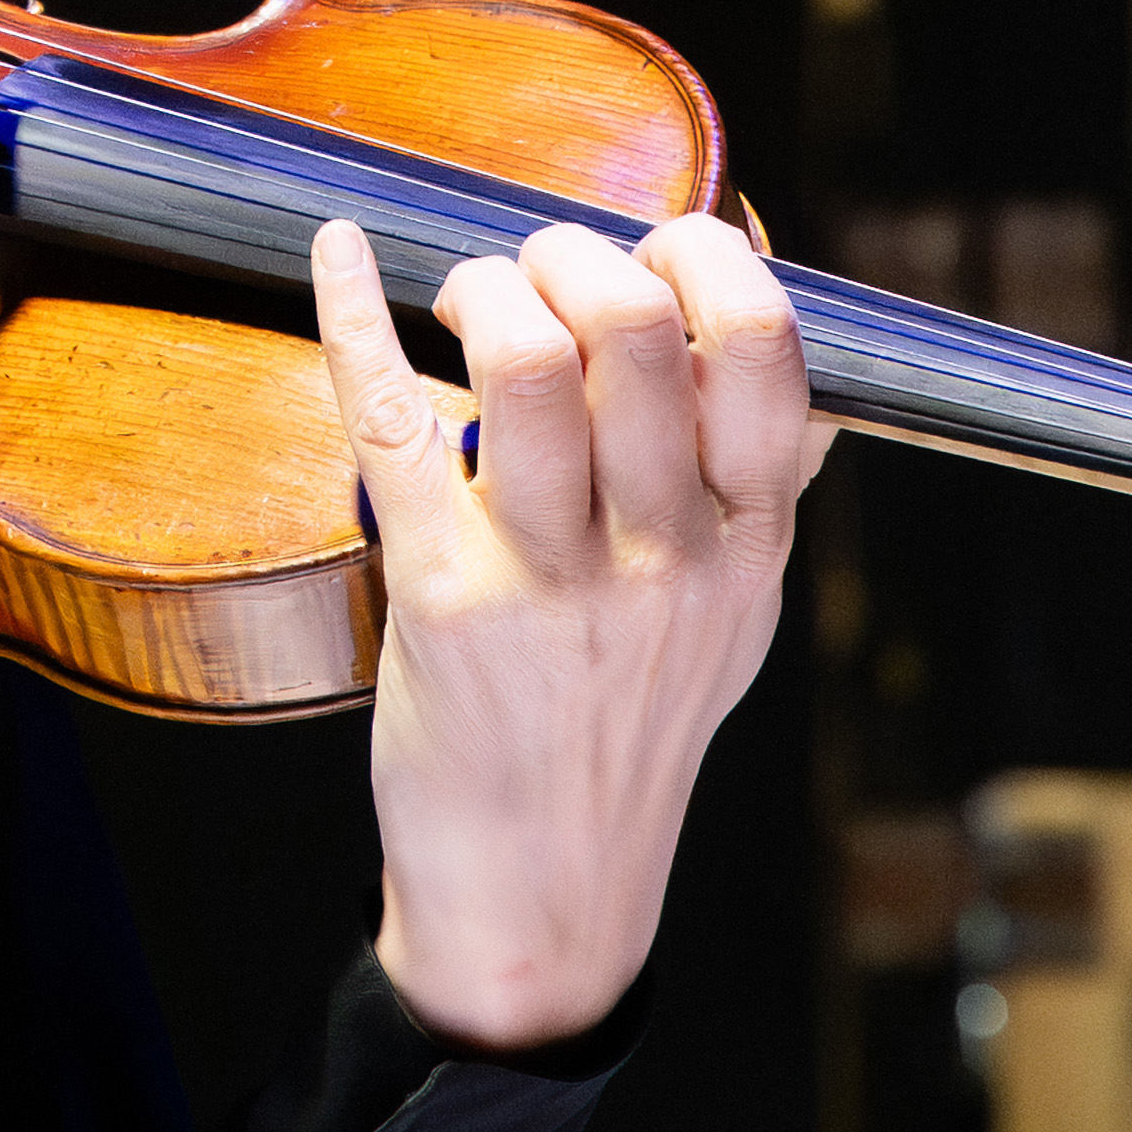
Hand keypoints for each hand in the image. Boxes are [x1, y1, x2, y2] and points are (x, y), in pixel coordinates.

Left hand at [315, 205, 822, 1056]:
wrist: (542, 886)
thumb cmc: (621, 728)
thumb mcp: (734, 619)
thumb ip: (758, 495)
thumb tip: (792, 370)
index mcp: (749, 542)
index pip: (766, 350)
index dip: (710, 258)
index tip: (658, 245)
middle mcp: (666, 555)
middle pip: (634, 328)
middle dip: (571, 254)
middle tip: (533, 272)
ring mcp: (554, 579)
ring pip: (526, 361)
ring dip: (486, 284)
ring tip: (467, 298)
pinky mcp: (443, 598)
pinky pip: (394, 420)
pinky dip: (350, 315)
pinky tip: (339, 256)